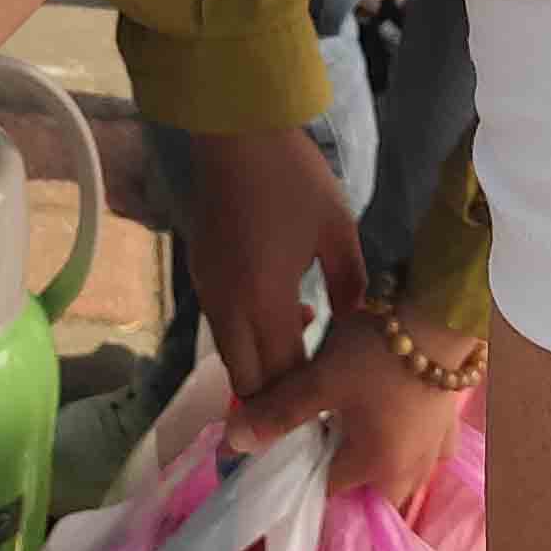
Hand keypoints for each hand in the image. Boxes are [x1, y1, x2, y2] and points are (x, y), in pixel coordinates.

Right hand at [175, 117, 366, 396]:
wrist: (236, 132)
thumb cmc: (292, 177)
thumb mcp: (337, 228)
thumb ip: (349, 281)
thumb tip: (348, 317)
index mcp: (263, 300)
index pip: (281, 374)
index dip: (302, 402)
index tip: (327, 417)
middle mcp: (228, 305)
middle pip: (245, 377)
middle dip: (275, 395)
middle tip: (309, 399)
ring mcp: (208, 289)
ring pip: (230, 352)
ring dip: (261, 362)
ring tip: (302, 342)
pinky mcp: (200, 271)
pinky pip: (223, 324)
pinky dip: (248, 335)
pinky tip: (281, 308)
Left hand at [227, 303, 469, 516]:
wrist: (441, 316)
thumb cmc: (376, 352)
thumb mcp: (320, 379)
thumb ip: (278, 413)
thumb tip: (234, 444)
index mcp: (376, 466)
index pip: (328, 491)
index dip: (300, 477)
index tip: (283, 455)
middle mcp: (411, 469)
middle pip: (372, 495)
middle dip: (346, 483)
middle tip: (319, 452)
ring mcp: (436, 448)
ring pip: (403, 477)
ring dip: (379, 469)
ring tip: (353, 441)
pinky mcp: (450, 424)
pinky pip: (425, 450)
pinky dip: (408, 445)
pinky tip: (396, 426)